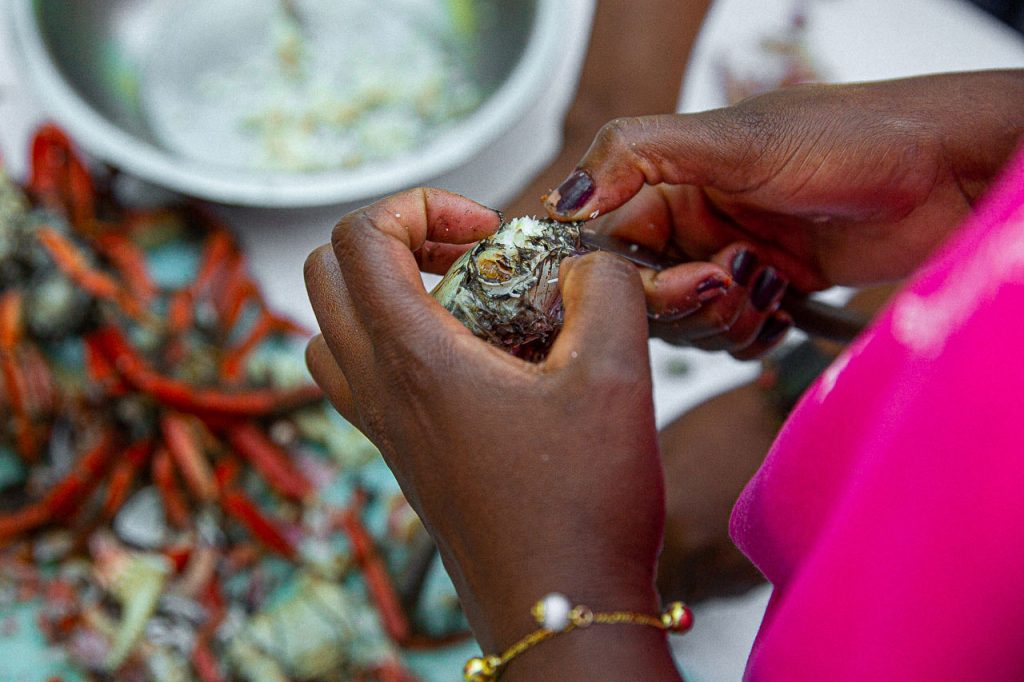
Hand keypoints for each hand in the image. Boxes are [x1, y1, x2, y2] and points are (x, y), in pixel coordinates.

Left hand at [304, 189, 679, 677]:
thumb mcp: (616, 377)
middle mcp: (380, 392)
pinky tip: (472, 362)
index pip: (360, 239)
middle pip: (328, 276)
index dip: (421, 205)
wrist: (559, 614)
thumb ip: (604, 289)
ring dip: (385, 294)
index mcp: (413, 359)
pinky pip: (361, 379)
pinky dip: (395, 345)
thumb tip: (586, 260)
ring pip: (333, 331)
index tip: (487, 228)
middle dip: (394, 240)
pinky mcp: (404, 459)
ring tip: (463, 302)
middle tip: (469, 254)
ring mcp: (384, 430)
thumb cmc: (583, 505)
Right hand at [544, 70, 1023, 353]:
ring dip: (726, 320)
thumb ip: (639, 155)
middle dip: (687, 302)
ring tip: (771, 284)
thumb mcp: (737, 138)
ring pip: (690, 325)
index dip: (625, 279)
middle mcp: (697, 223)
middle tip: (735, 278)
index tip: (670, 285)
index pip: (609, 245)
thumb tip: (562, 200)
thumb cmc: (854, 138)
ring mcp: (734, 261)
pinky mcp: (772, 293)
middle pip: (645, 297)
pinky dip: (755, 336)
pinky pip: (735, 340)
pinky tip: (785, 309)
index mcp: (672, 180)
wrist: (951, 174)